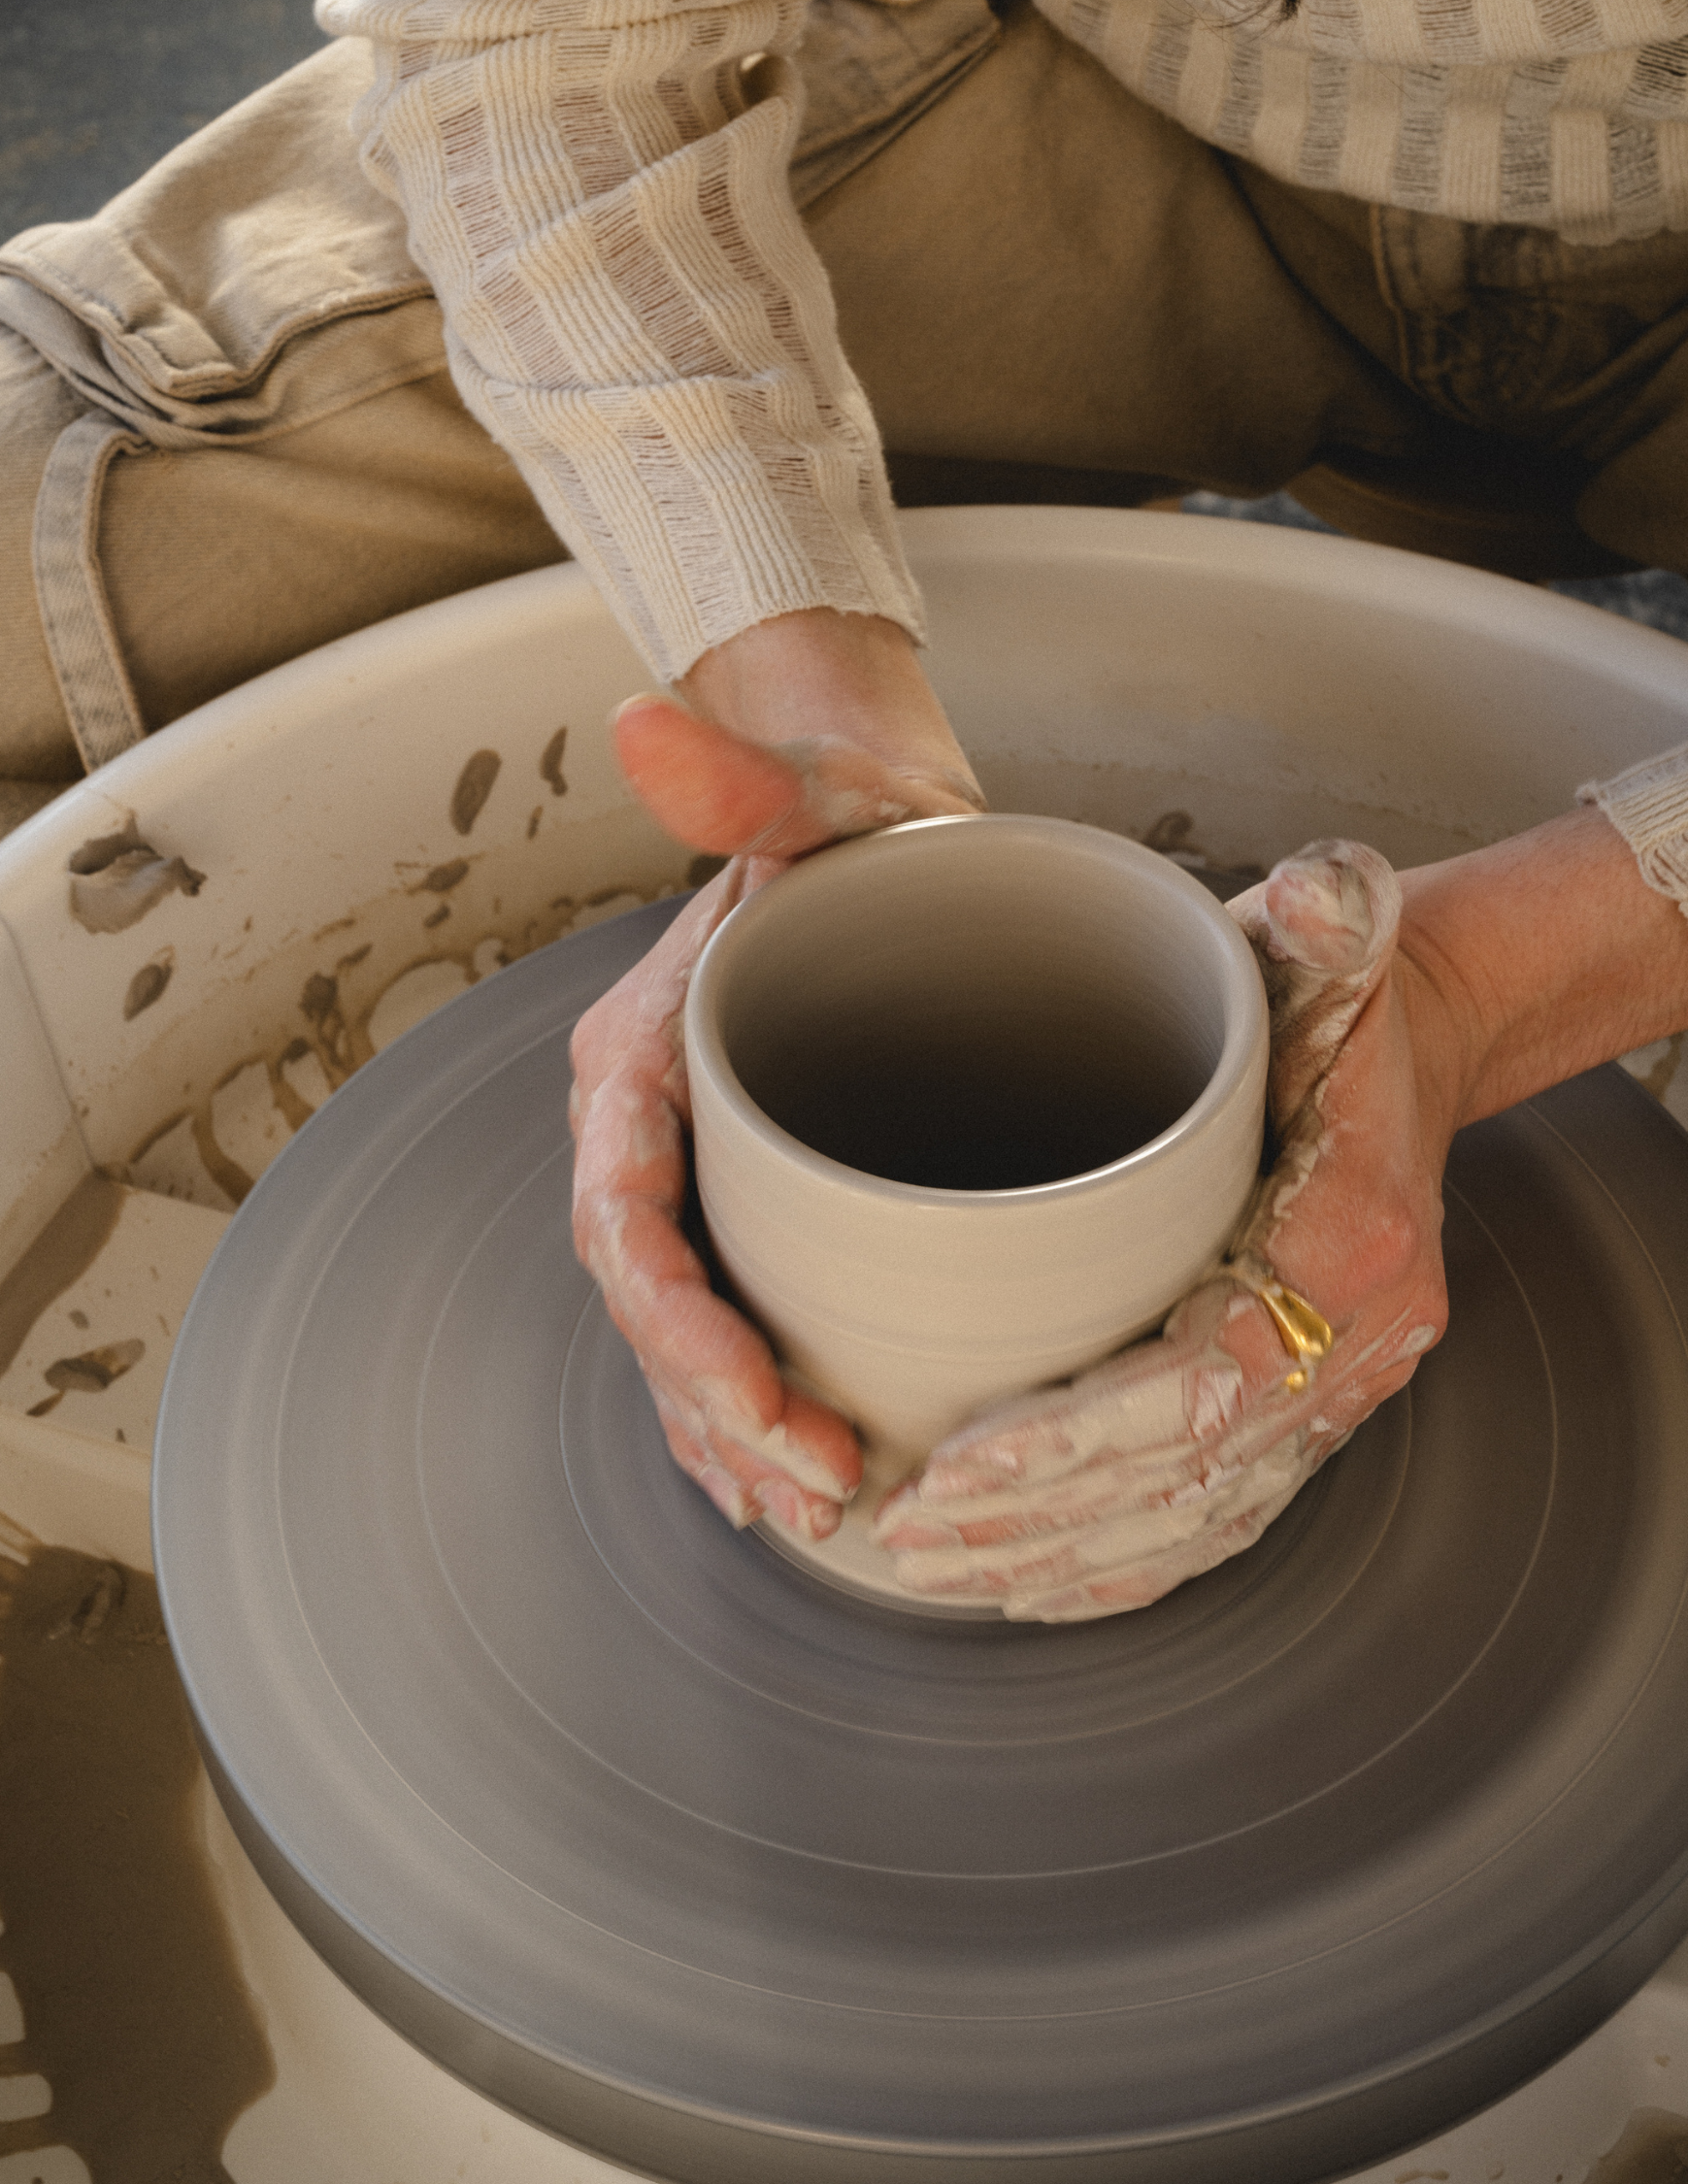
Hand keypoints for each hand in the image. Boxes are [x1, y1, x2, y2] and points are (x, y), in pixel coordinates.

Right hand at [570, 610, 981, 1536]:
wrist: (892, 847)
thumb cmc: (855, 832)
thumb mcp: (815, 800)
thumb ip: (736, 778)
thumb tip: (643, 723)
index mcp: (641, 1055)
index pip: (623, 1212)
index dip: (674, 1321)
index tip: (754, 1397)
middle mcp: (653, 1133)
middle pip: (652, 1305)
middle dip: (720, 1413)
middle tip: (819, 1486)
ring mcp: (706, 1177)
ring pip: (685, 1339)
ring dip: (738, 1438)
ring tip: (820, 1507)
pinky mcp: (763, 1206)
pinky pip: (730, 1327)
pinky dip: (753, 1411)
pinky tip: (799, 1475)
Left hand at [873, 839, 1457, 1618]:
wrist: (1422, 1047)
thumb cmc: (1347, 1004)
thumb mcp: (1338, 945)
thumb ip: (1326, 918)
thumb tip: (1307, 895)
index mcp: (1352, 1245)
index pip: (1199, 1379)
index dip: (1074, 1436)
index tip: (956, 1460)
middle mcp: (1357, 1345)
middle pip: (1184, 1479)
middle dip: (1037, 1519)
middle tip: (908, 1531)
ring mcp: (1341, 1393)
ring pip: (1195, 1520)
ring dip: (1062, 1556)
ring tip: (938, 1563)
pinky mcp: (1311, 1412)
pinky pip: (1219, 1519)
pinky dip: (1124, 1564)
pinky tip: (1034, 1576)